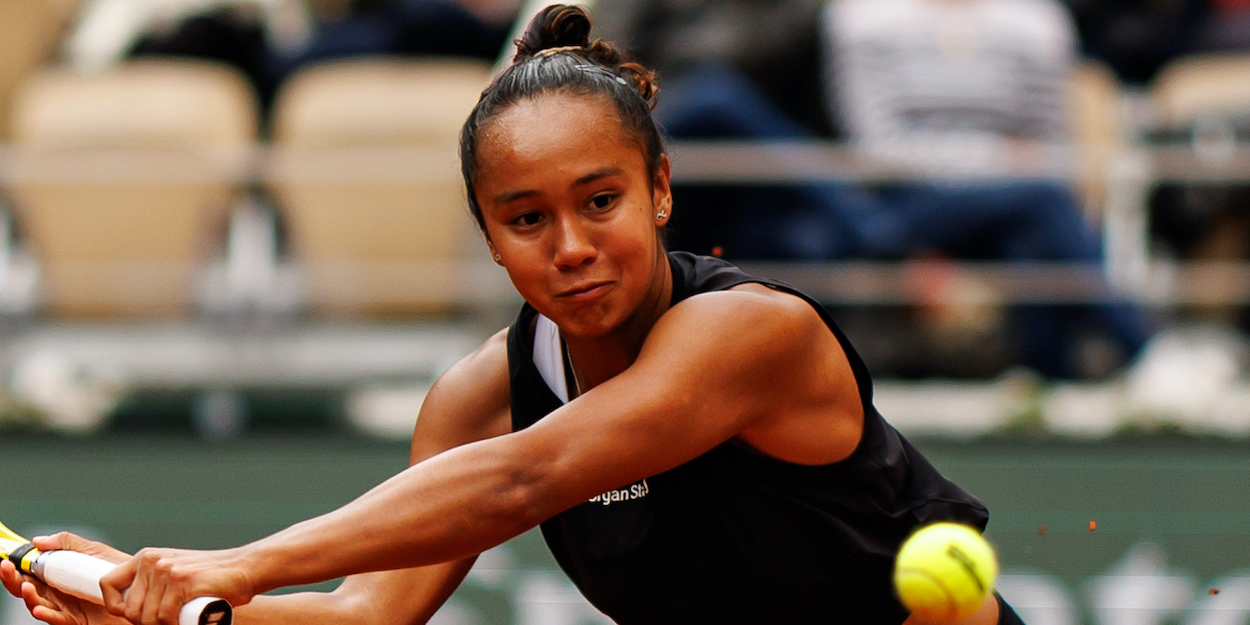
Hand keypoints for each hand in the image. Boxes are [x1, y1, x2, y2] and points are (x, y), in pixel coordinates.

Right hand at [1, 533, 129, 624]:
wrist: (144, 591)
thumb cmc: (122, 571)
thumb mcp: (94, 551)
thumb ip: (68, 544)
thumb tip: (38, 540)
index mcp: (59, 574)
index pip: (31, 571)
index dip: (16, 566)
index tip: (7, 559)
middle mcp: (58, 592)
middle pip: (27, 587)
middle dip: (14, 579)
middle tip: (7, 569)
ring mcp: (65, 606)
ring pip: (37, 603)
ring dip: (28, 597)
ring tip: (28, 587)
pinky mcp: (75, 620)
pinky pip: (57, 619)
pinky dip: (46, 614)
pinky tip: (41, 609)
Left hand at [101, 547, 254, 624]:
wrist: (245, 568)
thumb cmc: (211, 578)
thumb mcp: (175, 573)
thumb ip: (153, 585)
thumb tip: (129, 611)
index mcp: (146, 557)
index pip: (106, 584)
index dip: (116, 607)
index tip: (134, 616)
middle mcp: (152, 561)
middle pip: (129, 610)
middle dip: (145, 624)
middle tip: (166, 621)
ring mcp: (166, 570)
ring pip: (146, 617)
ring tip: (179, 619)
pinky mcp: (182, 581)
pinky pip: (164, 617)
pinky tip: (186, 619)